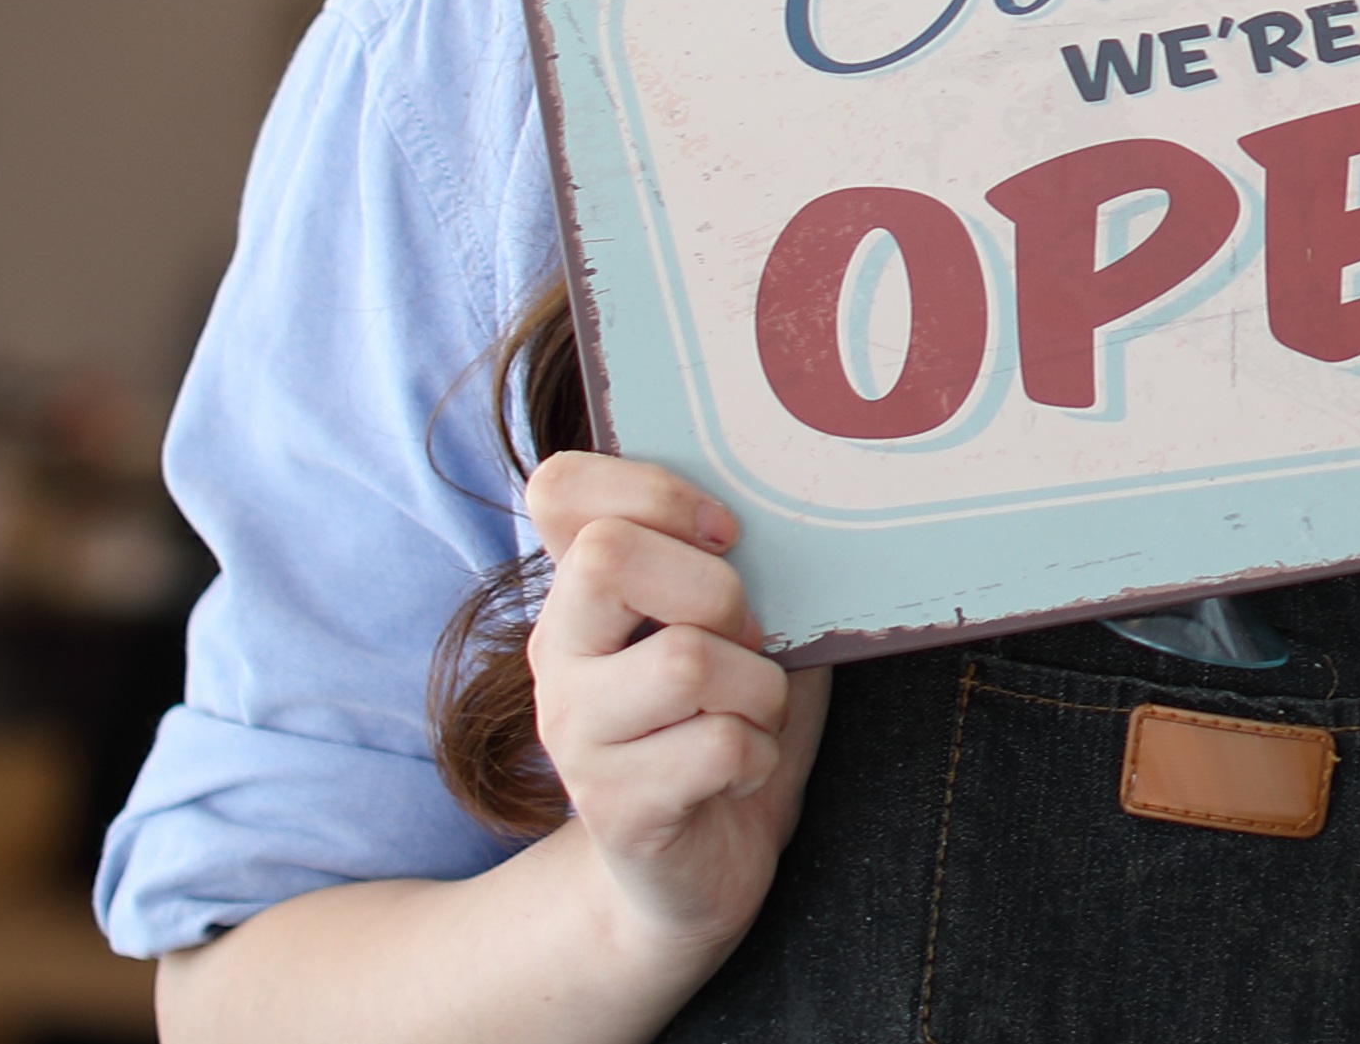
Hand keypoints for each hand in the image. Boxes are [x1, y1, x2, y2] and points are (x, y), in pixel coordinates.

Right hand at [521, 452, 825, 973]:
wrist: (700, 870)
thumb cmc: (726, 724)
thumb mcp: (732, 626)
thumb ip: (735, 564)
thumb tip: (801, 501)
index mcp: (580, 593)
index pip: (560, 490)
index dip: (652, 489)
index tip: (725, 533)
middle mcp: (557, 655)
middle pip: (608, 557)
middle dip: (715, 590)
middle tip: (746, 637)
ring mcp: (575, 733)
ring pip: (686, 661)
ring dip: (759, 688)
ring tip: (752, 714)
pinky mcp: (614, 806)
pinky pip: (718, 747)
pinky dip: (759, 755)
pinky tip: (741, 771)